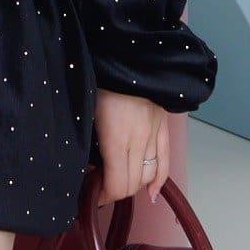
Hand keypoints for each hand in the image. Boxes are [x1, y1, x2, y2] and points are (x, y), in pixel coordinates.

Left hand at [92, 88, 169, 206]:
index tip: (92, 195)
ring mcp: (153, 135)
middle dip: (115, 191)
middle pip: (132, 184)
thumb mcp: (87, 109)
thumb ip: (88, 138)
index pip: (117, 185)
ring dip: (133, 185)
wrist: (130, 53)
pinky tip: (152, 193)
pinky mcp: (163, 127)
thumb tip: (84, 159)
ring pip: (148, 175)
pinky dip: (159, 180)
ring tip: (119, 186)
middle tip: (100, 188)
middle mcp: (139, 142)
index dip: (104, 196)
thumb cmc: (102, 78)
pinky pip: (165, 160)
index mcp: (116, 139)